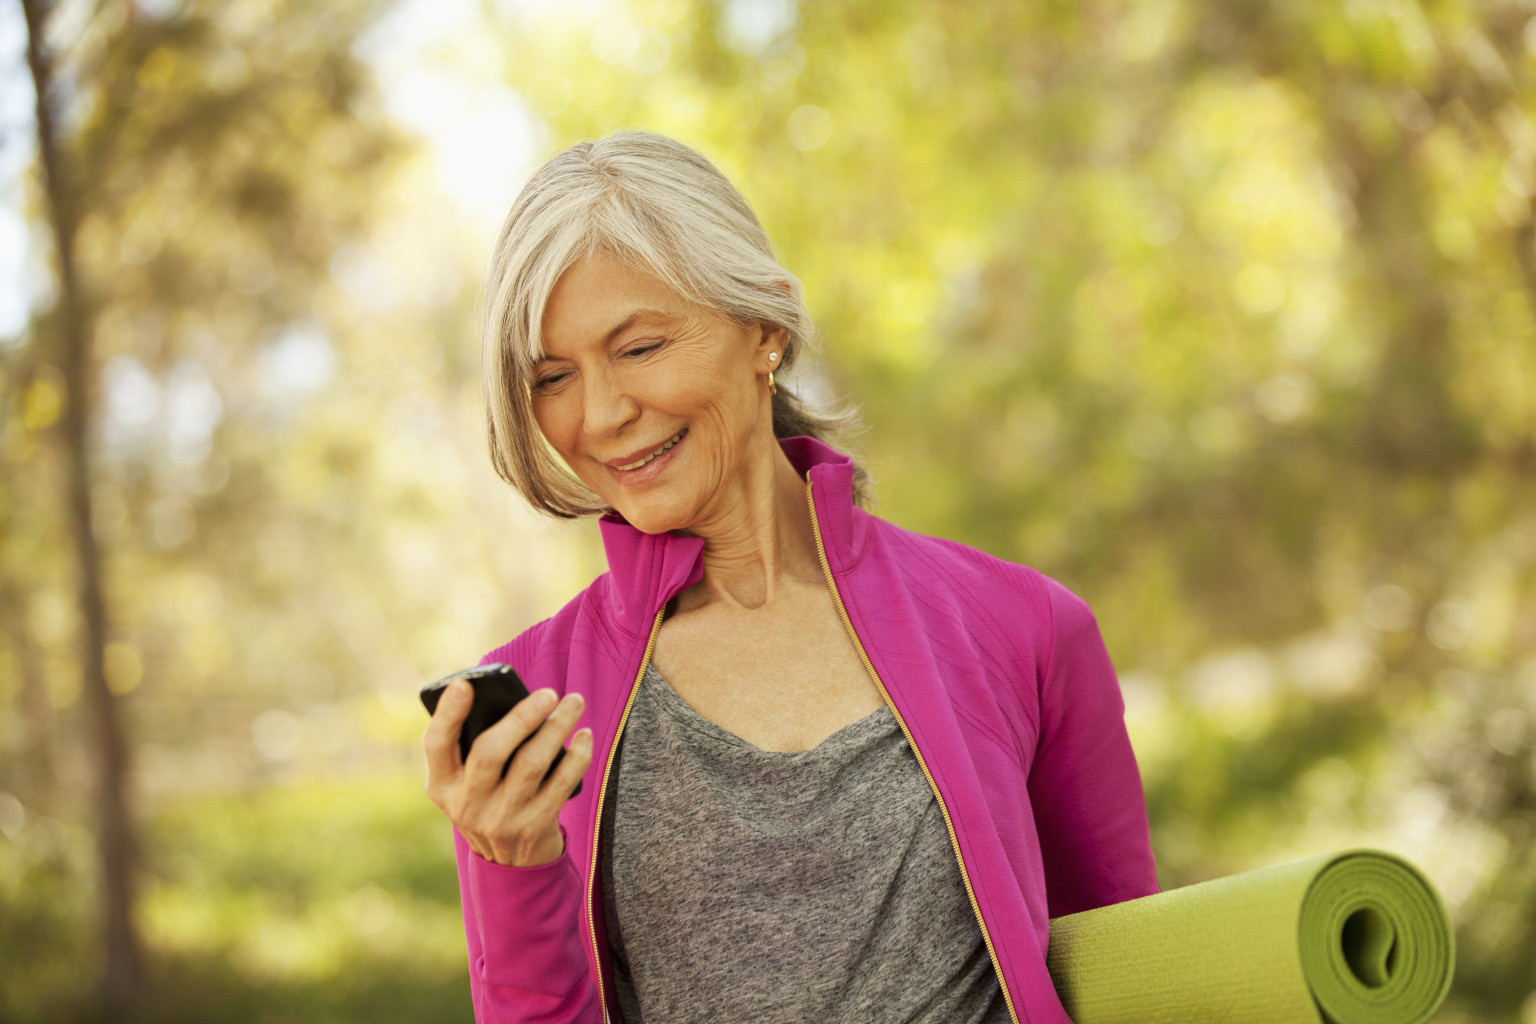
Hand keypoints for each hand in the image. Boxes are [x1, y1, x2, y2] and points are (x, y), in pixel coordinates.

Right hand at [423, 679, 592, 866]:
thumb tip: (517, 702)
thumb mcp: (467, 783)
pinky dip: (577, 756)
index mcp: (442, 785)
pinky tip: (585, 735)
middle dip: (521, 718)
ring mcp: (501, 818)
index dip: (447, 714)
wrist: (509, 863)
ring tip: (575, 702)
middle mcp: (467, 804)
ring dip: (557, 728)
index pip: (436, 745)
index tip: (464, 685)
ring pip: (531, 764)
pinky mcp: (535, 827)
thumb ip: (477, 748)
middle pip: (489, 752)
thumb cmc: (490, 799)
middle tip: (548, 692)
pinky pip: (561, 784)